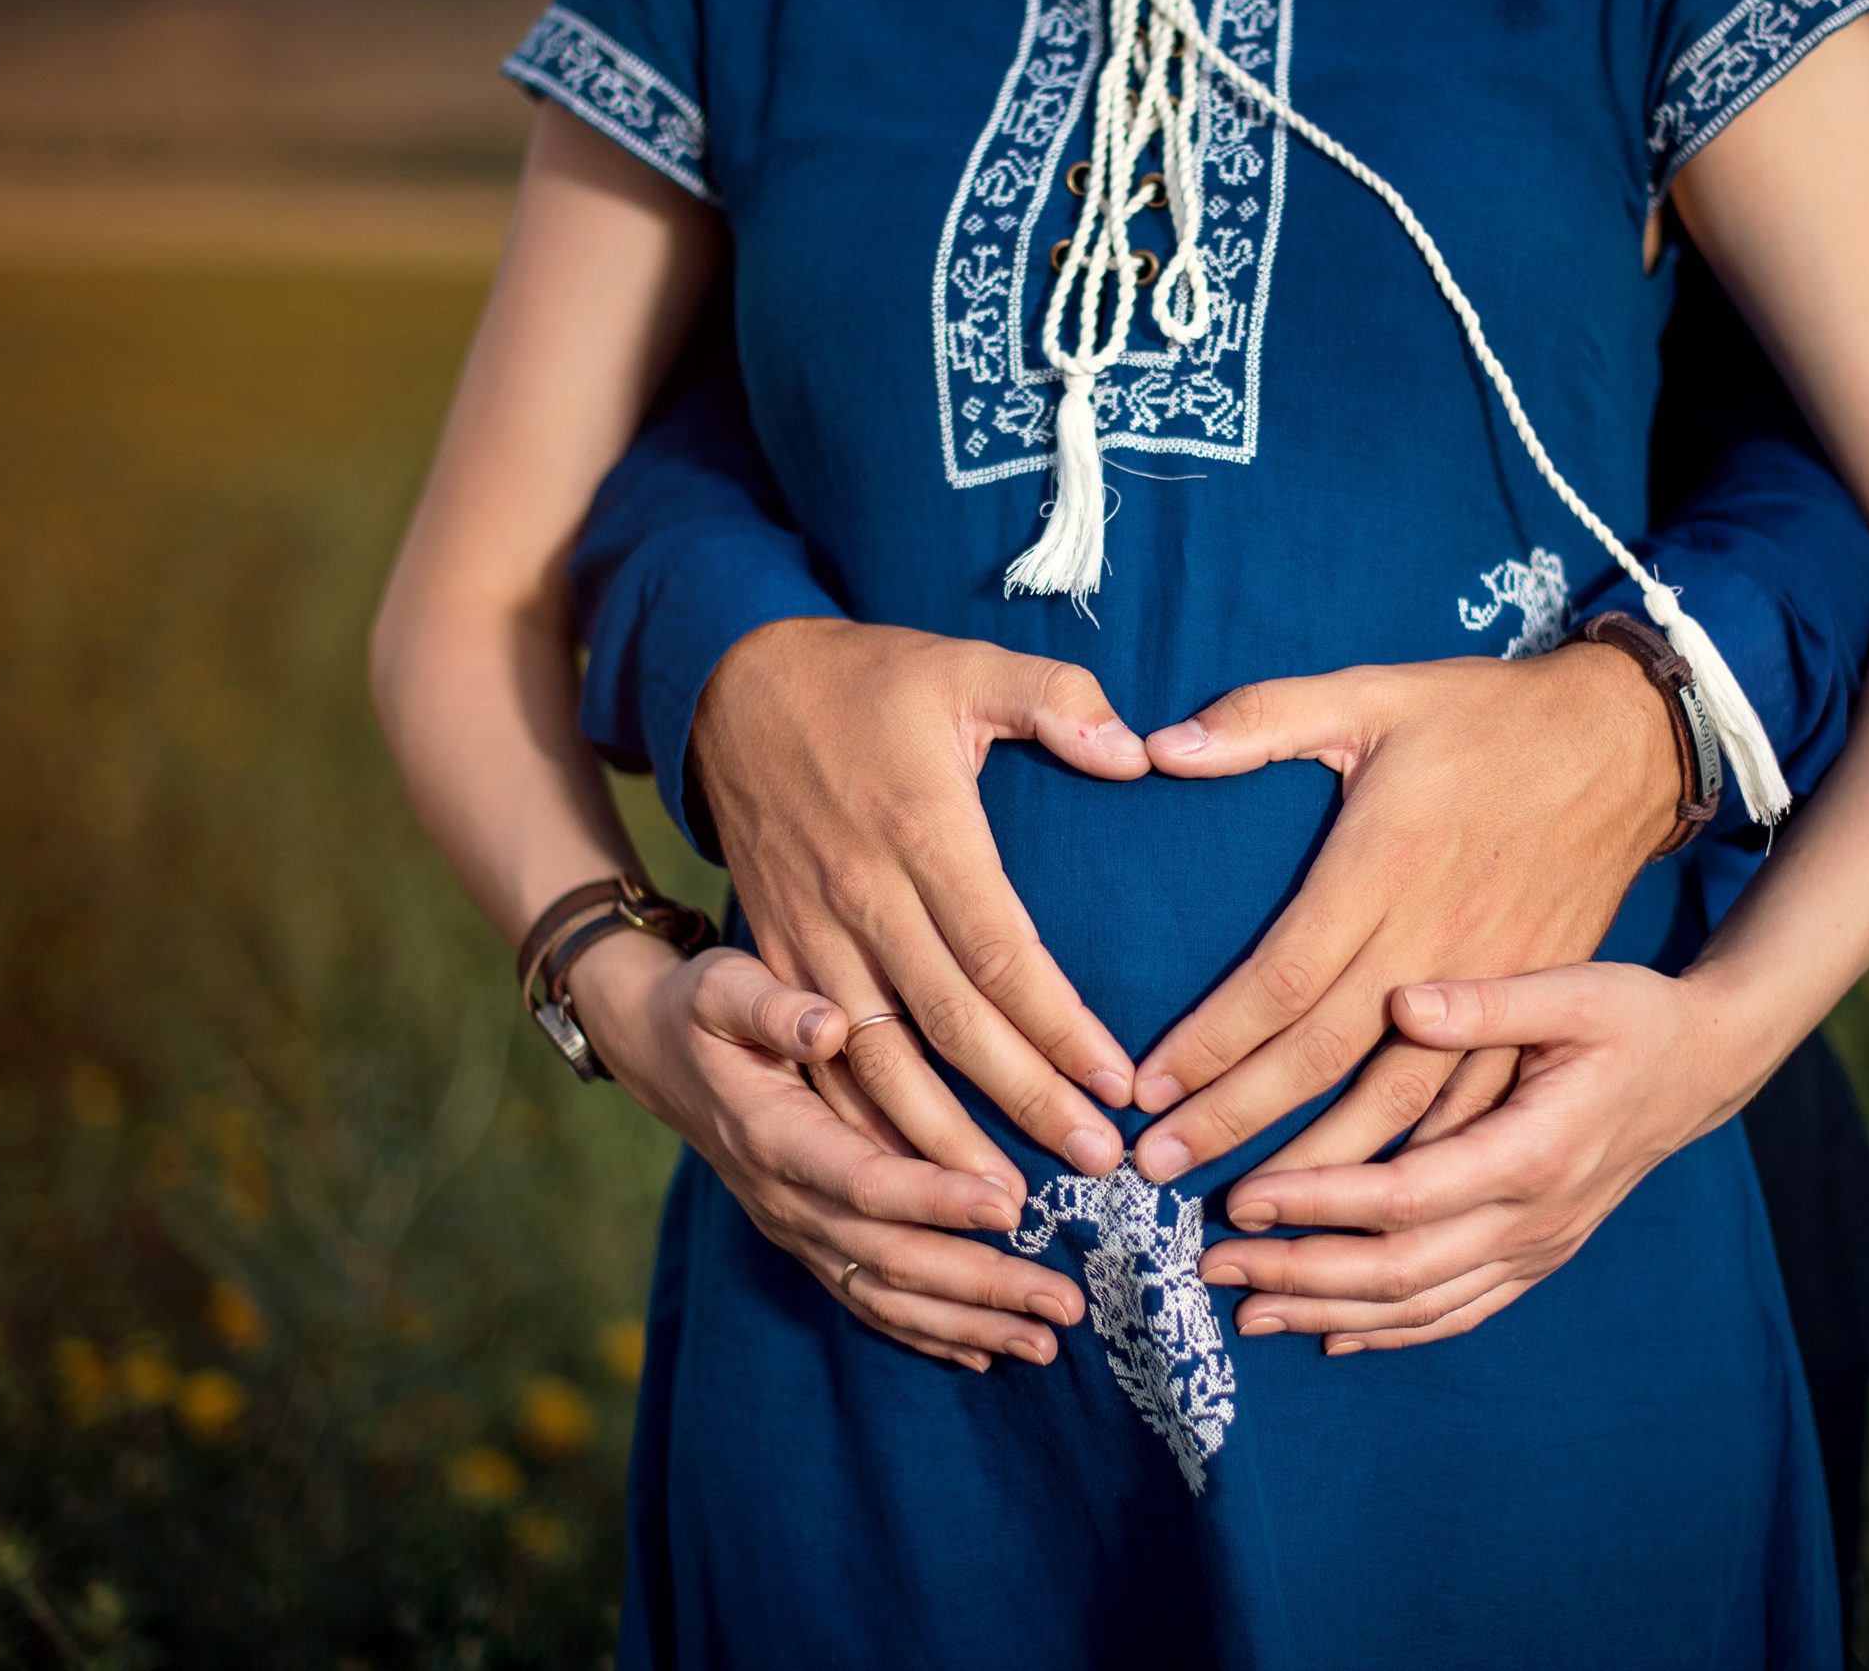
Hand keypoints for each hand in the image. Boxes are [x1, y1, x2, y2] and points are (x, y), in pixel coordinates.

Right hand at [567, 932, 1086, 1371]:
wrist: (659, 1054)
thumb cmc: (705, 1012)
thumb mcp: (723, 990)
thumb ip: (772, 1008)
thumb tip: (828, 1024)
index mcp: (775, 1137)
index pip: (864, 1179)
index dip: (935, 1198)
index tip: (1011, 1204)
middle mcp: (786, 1200)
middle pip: (890, 1257)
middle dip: (980, 1285)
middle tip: (1063, 1301)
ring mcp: (797, 1231)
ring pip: (885, 1296)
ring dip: (968, 1324)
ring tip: (1047, 1341)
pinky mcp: (809, 1243)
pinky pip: (868, 1302)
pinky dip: (928, 1334)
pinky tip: (986, 1353)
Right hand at [695, 618, 1150, 1182]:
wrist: (728, 687)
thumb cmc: (866, 680)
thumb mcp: (965, 664)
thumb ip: (1058, 699)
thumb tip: (1140, 748)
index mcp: (921, 833)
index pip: (1002, 953)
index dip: (1062, 1026)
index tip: (1119, 1084)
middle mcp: (862, 898)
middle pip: (950, 1025)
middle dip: (1024, 1103)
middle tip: (1096, 1166)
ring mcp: (810, 935)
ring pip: (875, 1062)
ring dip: (941, 1140)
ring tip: (1008, 1204)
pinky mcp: (775, 955)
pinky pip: (819, 1061)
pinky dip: (862, 1125)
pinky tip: (908, 1179)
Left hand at [1127, 642, 1680, 1180]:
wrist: (1623, 743)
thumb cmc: (1486, 716)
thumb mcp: (1373, 693)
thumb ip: (1263, 719)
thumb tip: (1158, 746)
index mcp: (1383, 869)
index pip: (1280, 980)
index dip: (1210, 1042)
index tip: (1145, 1087)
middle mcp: (1433, 940)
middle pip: (1322, 1056)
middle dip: (1236, 1120)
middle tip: (1160, 1168)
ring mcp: (1490, 983)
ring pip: (1396, 1101)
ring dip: (1319, 1164)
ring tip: (1247, 1211)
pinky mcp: (1530, 1003)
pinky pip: (1470, 1104)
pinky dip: (1419, 1160)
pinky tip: (1369, 1205)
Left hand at [1197, 962, 1760, 1351]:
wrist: (1705, 1069)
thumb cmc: (1634, 1017)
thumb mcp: (1575, 989)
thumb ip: (1486, 1002)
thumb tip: (1399, 1001)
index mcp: (1536, 1152)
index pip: (1406, 1197)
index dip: (1319, 1204)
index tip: (1241, 1198)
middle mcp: (1537, 1218)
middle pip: (1402, 1272)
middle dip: (1300, 1274)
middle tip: (1212, 1265)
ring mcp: (1540, 1248)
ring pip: (1424, 1308)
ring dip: (1331, 1315)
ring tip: (1247, 1314)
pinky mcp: (1539, 1256)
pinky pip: (1459, 1312)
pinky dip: (1393, 1333)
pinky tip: (1333, 1337)